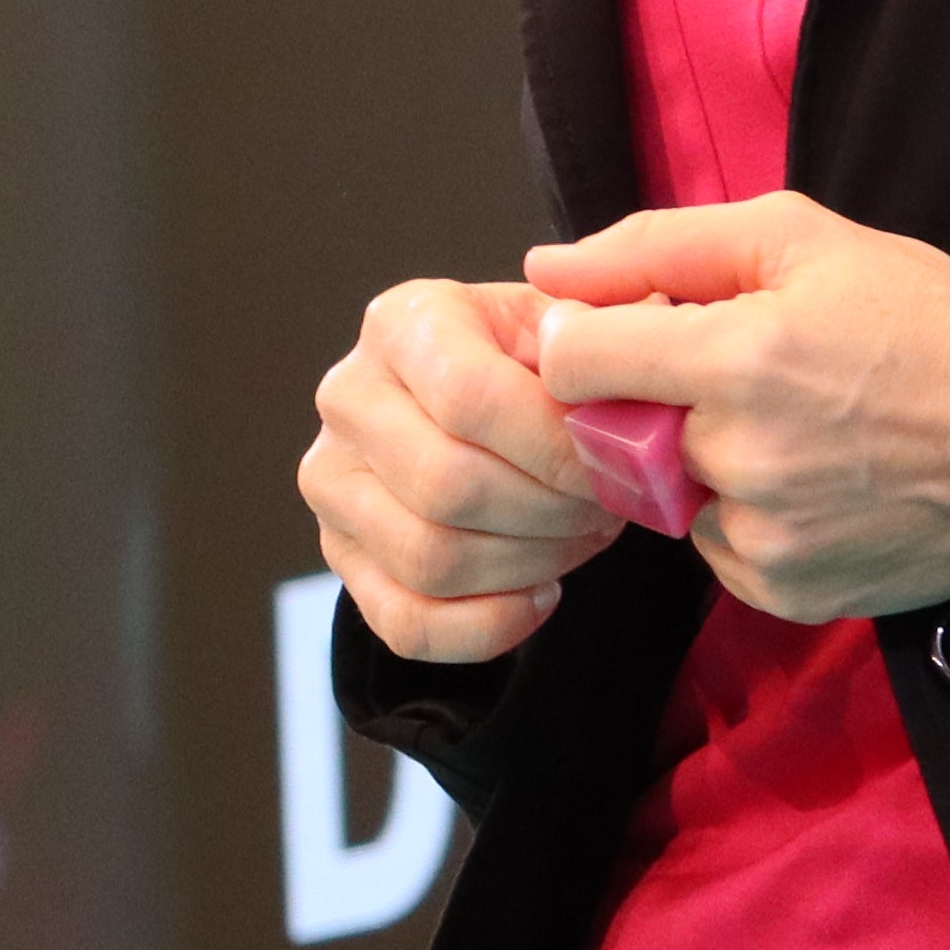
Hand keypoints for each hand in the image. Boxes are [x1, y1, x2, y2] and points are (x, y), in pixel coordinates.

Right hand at [304, 275, 624, 663]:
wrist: (494, 404)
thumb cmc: (541, 361)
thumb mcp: (571, 324)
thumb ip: (595, 334)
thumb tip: (600, 362)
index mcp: (401, 322)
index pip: (470, 398)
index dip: (554, 447)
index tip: (617, 465)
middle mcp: (348, 397)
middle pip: (446, 486)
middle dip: (549, 511)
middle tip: (609, 508)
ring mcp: (332, 483)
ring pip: (429, 559)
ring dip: (529, 564)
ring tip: (581, 537)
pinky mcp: (340, 556)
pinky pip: (408, 624)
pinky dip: (489, 627)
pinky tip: (542, 596)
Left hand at [527, 194, 949, 624]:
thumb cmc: (924, 320)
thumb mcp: (802, 238)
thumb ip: (658, 245)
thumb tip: (546, 268)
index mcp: (737, 357)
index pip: (575, 362)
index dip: (587, 339)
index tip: (623, 333)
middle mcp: (740, 458)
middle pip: (616, 434)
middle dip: (651, 402)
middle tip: (732, 377)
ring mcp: (763, 537)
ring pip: (664, 499)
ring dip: (695, 464)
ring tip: (784, 428)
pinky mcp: (786, 593)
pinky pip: (716, 551)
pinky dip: (740, 518)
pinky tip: (807, 481)